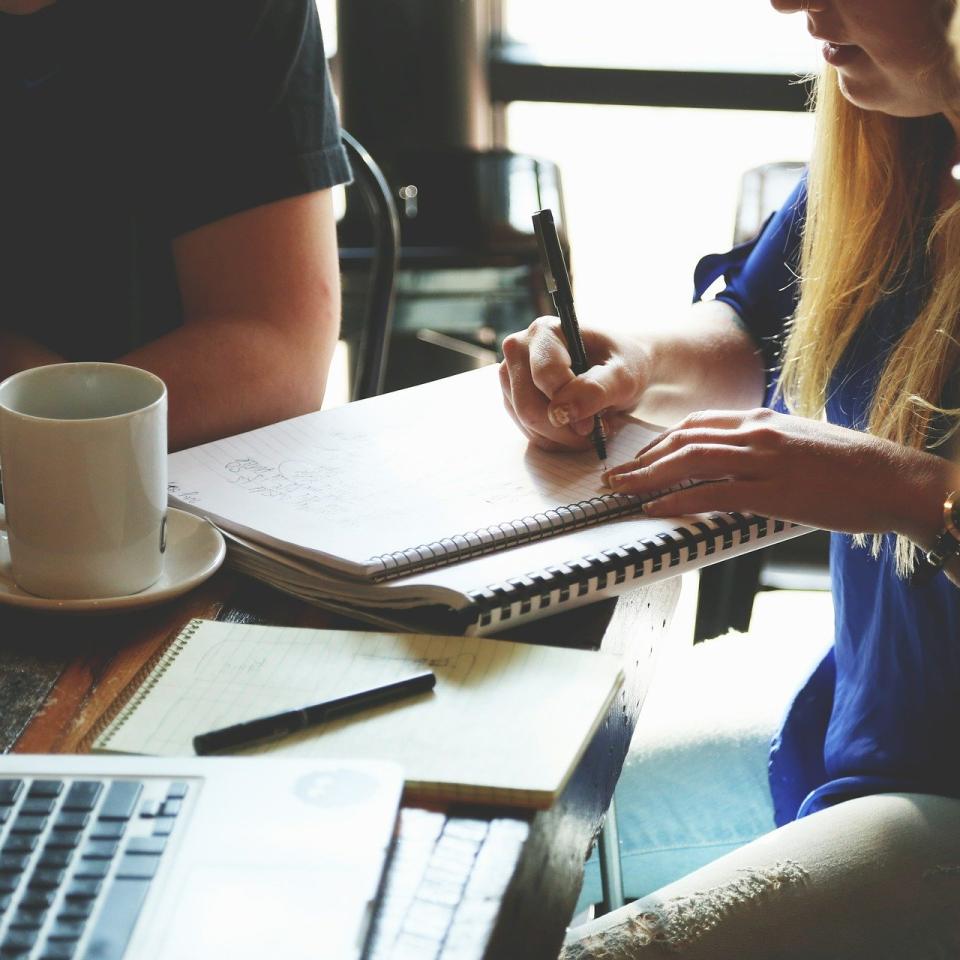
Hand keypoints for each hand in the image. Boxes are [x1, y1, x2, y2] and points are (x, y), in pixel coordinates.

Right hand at [499, 317, 647, 450]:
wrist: (619, 369)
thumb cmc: (623, 364)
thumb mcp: (624, 376)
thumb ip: (596, 390)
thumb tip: (561, 413)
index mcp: (545, 331)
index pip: (544, 376)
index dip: (570, 404)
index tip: (596, 421)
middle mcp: (519, 349)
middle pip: (528, 405)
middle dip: (564, 428)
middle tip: (594, 430)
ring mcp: (511, 375)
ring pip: (526, 422)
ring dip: (561, 436)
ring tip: (589, 427)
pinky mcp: (513, 398)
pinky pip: (528, 431)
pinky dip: (554, 439)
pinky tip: (574, 429)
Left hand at [602, 407, 951, 542]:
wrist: (894, 478)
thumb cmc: (851, 467)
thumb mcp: (799, 442)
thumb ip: (763, 446)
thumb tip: (735, 461)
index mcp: (762, 419)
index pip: (696, 424)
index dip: (659, 441)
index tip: (638, 457)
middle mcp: (757, 432)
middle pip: (683, 439)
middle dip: (642, 458)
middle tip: (614, 476)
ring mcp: (764, 460)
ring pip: (690, 461)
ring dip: (647, 477)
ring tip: (621, 491)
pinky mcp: (773, 491)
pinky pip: (713, 493)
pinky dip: (678, 501)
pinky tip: (655, 509)